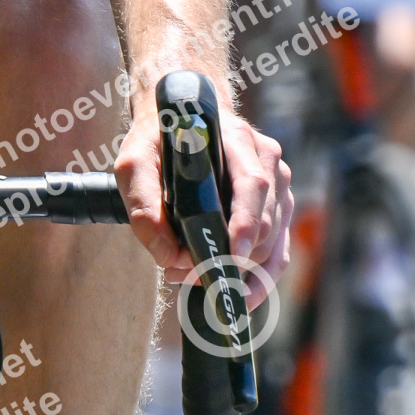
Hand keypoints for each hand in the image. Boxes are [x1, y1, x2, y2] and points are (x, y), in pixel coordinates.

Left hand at [115, 79, 292, 309]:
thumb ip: (142, 203)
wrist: (181, 119)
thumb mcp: (135, 161)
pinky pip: (278, 251)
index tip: (230, 254)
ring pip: (272, 242)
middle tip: (186, 275)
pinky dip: (260, 279)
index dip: (245, 223)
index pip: (253, 184)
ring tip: (194, 279)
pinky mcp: (277, 208)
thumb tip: (167, 255)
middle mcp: (266, 160)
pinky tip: (239, 295)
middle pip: (264, 221)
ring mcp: (278, 185)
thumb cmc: (159, 141)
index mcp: (238, 140)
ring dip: (239, 271)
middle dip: (230, 258)